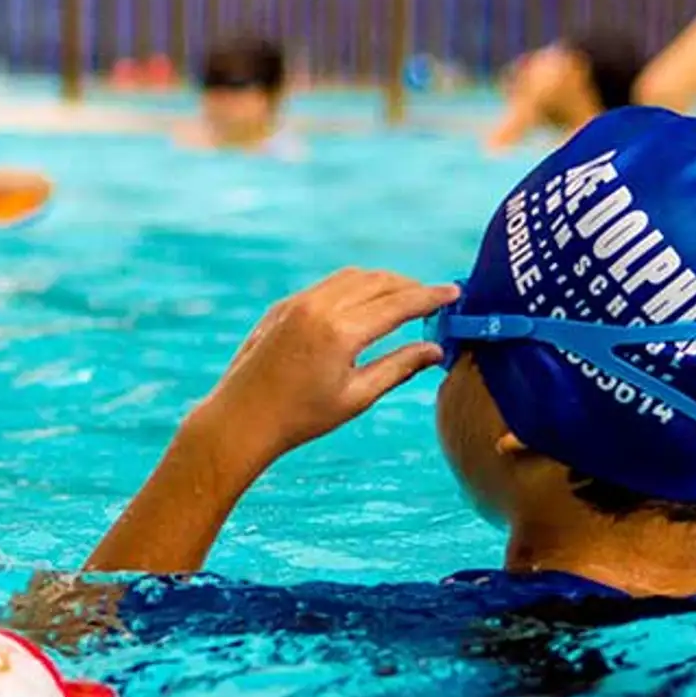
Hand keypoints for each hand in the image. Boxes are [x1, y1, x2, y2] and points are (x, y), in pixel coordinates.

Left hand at [194, 269, 458, 467]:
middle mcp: (318, 307)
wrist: (240, 419)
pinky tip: (363, 305)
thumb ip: (399, 367)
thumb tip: (436, 349)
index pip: (398, 303)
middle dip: (409, 286)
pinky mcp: (282, 306)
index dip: (431, 297)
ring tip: (403, 299)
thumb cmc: (301, 417)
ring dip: (382, 282)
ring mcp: (297, 303)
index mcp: (340, 332)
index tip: (455, 293)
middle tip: (434, 299)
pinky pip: (327, 285)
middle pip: (377, 281)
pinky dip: (353, 287)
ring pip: (351, 277)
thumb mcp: (357, 397)